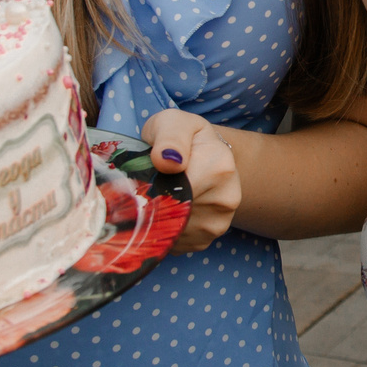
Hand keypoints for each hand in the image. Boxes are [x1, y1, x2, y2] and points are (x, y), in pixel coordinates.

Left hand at [143, 109, 239, 253]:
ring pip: (170, 233)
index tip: (141, 180)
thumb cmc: (181, 138)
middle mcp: (226, 200)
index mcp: (220, 168)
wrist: (204, 155)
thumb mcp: (172, 123)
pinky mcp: (206, 240)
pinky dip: (162, 231)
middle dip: (151, 205)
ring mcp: (218, 224)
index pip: (177, 192)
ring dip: (155, 219)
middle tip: (144, 187)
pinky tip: (164, 210)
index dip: (151, 189)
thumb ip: (169, 137)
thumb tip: (166, 161)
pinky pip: (172, 243)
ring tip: (157, 196)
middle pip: (172, 215)